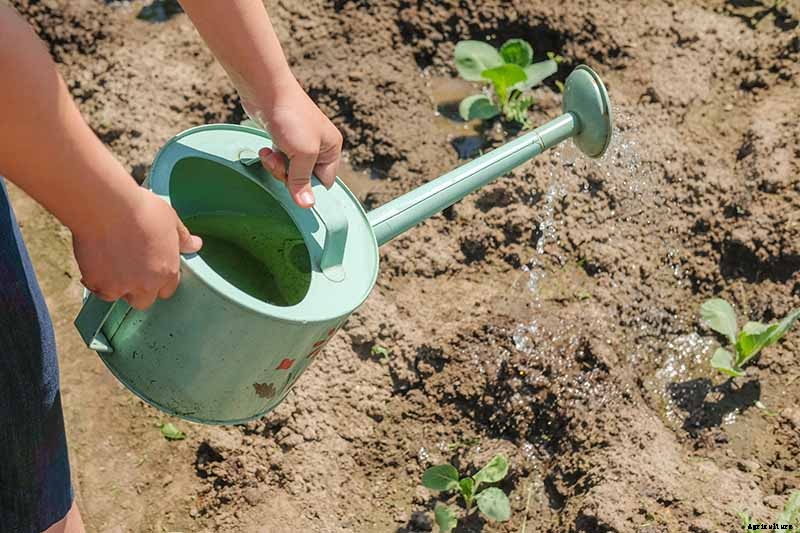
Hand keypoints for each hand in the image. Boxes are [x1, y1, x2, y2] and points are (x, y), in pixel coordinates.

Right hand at [72, 187, 201, 309]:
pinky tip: (96, 262)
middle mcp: (145, 284)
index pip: (167, 289)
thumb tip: (195, 245)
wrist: (107, 207)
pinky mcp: (96, 282)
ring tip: (111, 263)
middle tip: (129, 269)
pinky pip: (96, 288)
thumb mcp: (171, 220)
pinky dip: (95, 280)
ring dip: (115, 286)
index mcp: (167, 271)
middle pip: (143, 300)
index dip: (159, 279)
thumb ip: (183, 238)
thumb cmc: (140, 210)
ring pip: (118, 296)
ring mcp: (120, 286)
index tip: (150, 269)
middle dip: (138, 289)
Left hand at [245, 79, 342, 207]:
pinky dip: (271, 157)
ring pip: (289, 170)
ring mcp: (300, 142)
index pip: (325, 182)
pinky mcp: (283, 138)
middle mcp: (319, 146)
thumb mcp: (302, 154)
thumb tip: (307, 206)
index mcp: (332, 149)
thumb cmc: (290, 119)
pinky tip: (265, 148)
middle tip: (279, 163)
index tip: (293, 186)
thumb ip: (302, 180)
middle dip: (288, 175)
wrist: (265, 90)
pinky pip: (279, 159)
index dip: (308, 187)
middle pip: (305, 178)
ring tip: (269, 154)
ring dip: (277, 166)